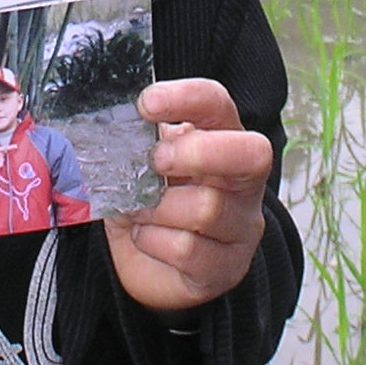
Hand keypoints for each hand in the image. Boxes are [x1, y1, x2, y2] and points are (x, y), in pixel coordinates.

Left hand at [105, 79, 271, 314]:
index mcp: (222, 139)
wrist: (148, 263)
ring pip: (207, 208)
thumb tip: (114, 123)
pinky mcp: (227, 267)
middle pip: (251, 153)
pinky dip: (153, 241)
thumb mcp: (141, 163)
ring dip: (157, 208)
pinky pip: (188, 249)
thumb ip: (137, 141)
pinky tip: (145, 236)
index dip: (186, 98)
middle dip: (196, 153)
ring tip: (139, 210)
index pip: (218, 105)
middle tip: (155, 161)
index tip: (146, 104)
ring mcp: (242, 226)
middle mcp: (244, 181)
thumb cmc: (150, 200)